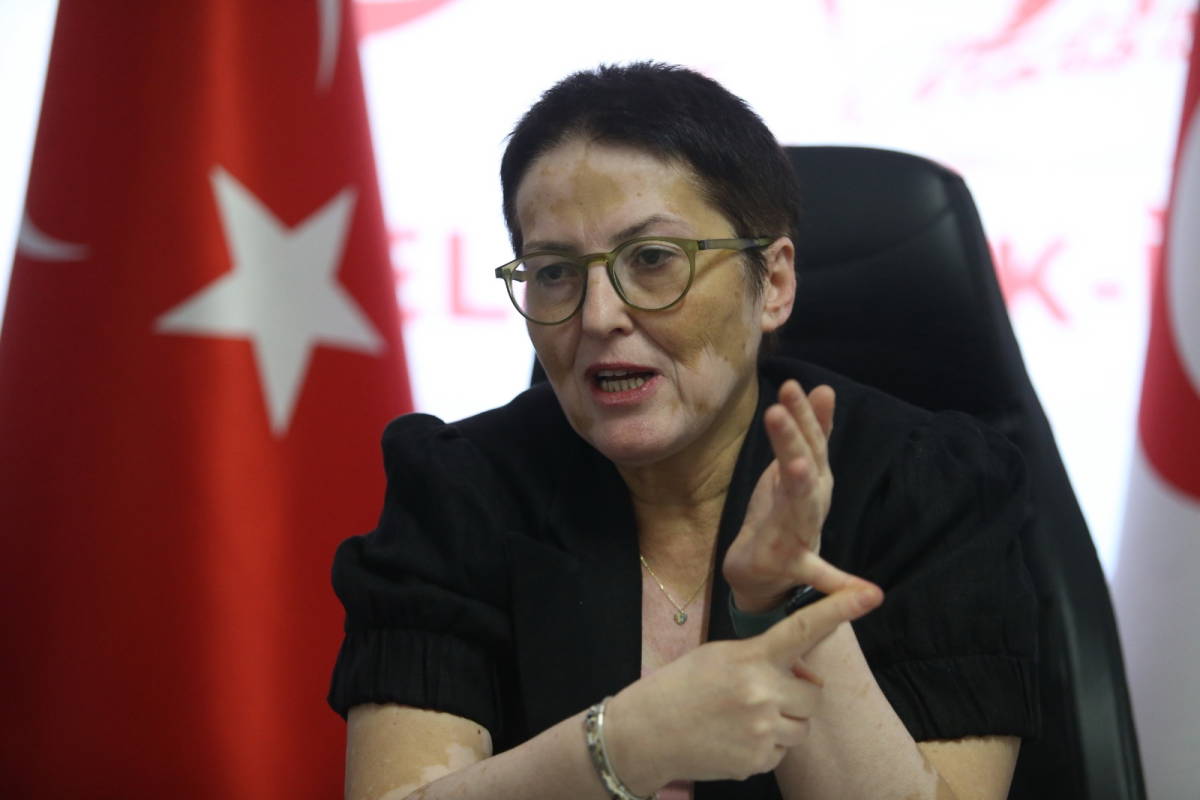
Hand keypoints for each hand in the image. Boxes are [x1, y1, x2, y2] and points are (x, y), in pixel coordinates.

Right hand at [603, 577, 882, 789]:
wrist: (646, 733)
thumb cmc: (682, 687)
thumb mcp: (719, 656)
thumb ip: (763, 658)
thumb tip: (804, 673)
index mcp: (750, 656)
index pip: (803, 627)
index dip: (840, 609)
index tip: (872, 593)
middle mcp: (761, 692)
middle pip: (813, 695)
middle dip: (796, 695)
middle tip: (762, 695)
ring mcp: (761, 730)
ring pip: (802, 726)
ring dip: (784, 722)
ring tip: (744, 718)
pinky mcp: (757, 761)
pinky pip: (783, 752)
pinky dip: (766, 746)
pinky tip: (734, 738)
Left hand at [723, 380, 835, 611]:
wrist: (764, 569)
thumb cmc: (781, 514)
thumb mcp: (790, 470)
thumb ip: (810, 435)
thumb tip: (824, 388)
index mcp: (810, 479)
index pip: (810, 439)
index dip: (807, 414)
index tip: (802, 387)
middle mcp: (812, 501)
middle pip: (804, 464)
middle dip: (794, 439)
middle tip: (777, 411)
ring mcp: (805, 532)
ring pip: (802, 504)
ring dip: (801, 485)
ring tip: (796, 465)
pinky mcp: (798, 566)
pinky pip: (823, 574)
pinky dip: (842, 582)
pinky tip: (868, 593)